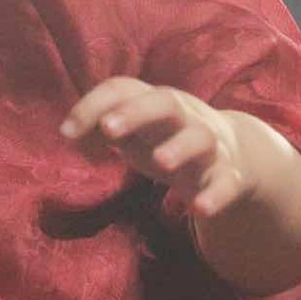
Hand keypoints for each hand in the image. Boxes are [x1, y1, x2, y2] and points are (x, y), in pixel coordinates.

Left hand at [60, 76, 250, 217]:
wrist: (234, 152)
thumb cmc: (165, 137)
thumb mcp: (132, 130)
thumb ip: (99, 128)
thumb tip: (67, 133)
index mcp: (153, 101)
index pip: (122, 89)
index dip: (92, 105)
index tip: (66, 133)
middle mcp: (183, 116)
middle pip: (164, 102)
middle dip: (136, 112)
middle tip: (109, 129)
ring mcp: (209, 145)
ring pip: (200, 138)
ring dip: (180, 148)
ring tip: (160, 163)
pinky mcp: (229, 175)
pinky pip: (226, 182)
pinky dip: (216, 195)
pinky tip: (200, 209)